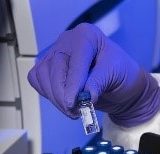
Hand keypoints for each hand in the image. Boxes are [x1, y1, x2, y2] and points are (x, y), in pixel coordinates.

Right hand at [27, 23, 159, 126]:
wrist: (121, 86)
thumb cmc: (122, 75)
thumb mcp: (116, 75)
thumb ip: (98, 82)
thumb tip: (84, 96)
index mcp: (87, 36)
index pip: (74, 61)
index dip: (72, 84)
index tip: (72, 103)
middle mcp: (68, 41)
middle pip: (54, 68)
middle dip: (62, 94)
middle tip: (75, 111)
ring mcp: (56, 53)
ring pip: (42, 76)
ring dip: (55, 98)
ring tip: (73, 110)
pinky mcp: (48, 67)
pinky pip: (37, 80)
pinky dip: (48, 94)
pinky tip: (64, 101)